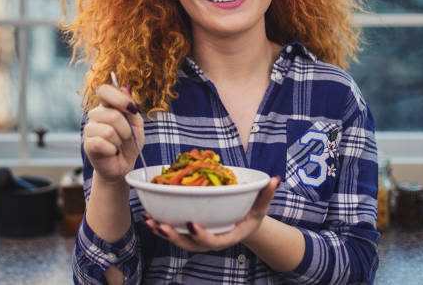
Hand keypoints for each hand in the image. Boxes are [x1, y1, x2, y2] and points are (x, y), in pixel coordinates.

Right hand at [83, 84, 144, 183]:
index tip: (131, 110)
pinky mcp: (87, 144)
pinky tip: (111, 152)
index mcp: (107, 106)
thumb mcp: (137, 124)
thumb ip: (130, 107)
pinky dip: (112, 150)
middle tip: (126, 137)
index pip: (104, 91)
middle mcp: (95, 115)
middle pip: (112, 114)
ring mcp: (89, 129)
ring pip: (108, 131)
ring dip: (120, 141)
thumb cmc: (130, 143)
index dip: (118, 98)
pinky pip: (102, 143)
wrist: (124, 165)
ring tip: (118, 145)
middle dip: (126, 129)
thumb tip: (125, 87)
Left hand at [143, 176, 280, 251]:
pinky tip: (147, 215)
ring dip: (161, 231)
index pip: (213, 241)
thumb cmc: (252, 214)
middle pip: (190, 244)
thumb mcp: (261, 206)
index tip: (192, 224)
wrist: (243, 224)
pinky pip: (173, 230)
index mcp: (227, 237)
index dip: (201, 235)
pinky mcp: (189, 232)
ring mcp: (198, 238)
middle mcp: (210, 241)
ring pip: (178, 239)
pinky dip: (159, 225)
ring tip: (148, 221)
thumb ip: (266, 194)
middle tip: (161, 225)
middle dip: (174, 236)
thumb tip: (275, 179)